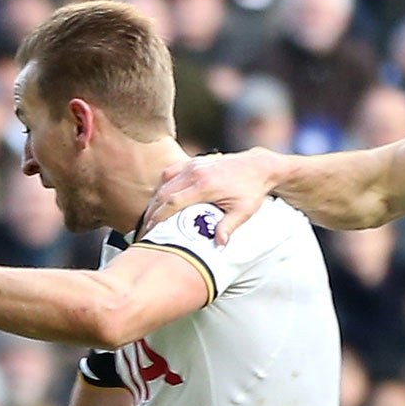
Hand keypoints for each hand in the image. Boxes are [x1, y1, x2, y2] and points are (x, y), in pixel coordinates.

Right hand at [144, 150, 277, 243]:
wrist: (259, 167)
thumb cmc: (252, 191)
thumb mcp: (244, 211)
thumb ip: (229, 226)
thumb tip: (219, 243)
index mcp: (206, 185)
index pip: (173, 202)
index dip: (159, 216)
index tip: (151, 229)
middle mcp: (196, 172)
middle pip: (164, 192)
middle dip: (152, 211)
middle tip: (146, 228)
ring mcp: (194, 165)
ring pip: (164, 182)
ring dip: (155, 199)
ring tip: (150, 217)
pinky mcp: (194, 162)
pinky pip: (171, 173)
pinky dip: (162, 186)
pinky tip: (160, 199)